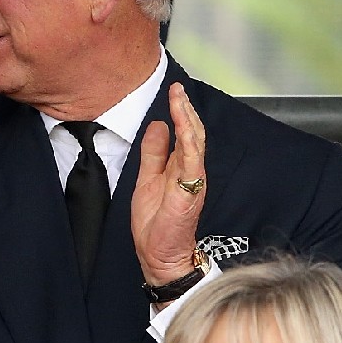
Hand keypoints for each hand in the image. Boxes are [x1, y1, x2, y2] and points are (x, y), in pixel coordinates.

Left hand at [131, 83, 206, 286]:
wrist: (158, 255)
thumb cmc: (156, 223)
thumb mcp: (147, 178)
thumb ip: (154, 153)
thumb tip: (157, 125)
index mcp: (181, 167)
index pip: (184, 133)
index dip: (180, 111)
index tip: (173, 91)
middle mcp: (190, 171)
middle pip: (192, 133)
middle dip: (185, 108)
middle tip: (177, 87)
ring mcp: (192, 181)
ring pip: (194, 143)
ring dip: (187, 119)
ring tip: (179, 99)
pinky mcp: (189, 192)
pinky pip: (192, 162)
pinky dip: (189, 142)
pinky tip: (183, 127)